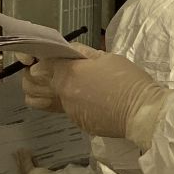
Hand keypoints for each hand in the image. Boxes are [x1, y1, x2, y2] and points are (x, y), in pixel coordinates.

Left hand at [25, 47, 173, 147]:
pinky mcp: (77, 122)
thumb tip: (66, 51)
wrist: (142, 113)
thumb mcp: (107, 58)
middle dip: (33, 76)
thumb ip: (82, 54)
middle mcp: (63, 93)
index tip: (43, 57)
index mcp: (69, 74)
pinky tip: (82, 98)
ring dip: (42, 92)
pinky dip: (65, 103)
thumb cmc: (128, 81)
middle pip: (32, 84)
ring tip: (55, 85)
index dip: (40, 59)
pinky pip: (61, 110)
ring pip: (41, 100)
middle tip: (45, 71)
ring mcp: (68, 110)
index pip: (41, 64)